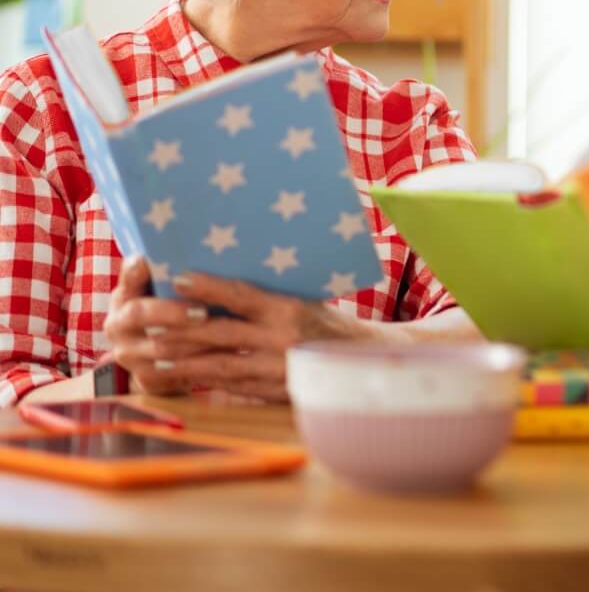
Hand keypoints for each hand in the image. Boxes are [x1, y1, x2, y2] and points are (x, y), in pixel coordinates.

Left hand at [104, 260, 361, 401]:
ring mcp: (277, 367)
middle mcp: (282, 338)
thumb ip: (267, 299)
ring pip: (220, 364)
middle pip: (221, 333)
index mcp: (290, 308)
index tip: (177, 278)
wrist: (360, 360)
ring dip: (184, 361)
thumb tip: (219, 287)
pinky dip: (205, 380)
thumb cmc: (328, 323)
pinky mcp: (274, 391)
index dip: (208, 287)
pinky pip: (233, 385)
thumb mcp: (304, 301)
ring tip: (154, 357)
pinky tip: (184, 376)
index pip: (241, 295)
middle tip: (147, 325)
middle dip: (180, 330)